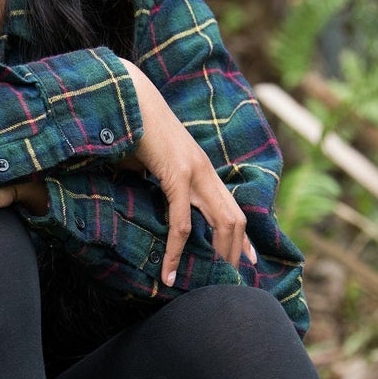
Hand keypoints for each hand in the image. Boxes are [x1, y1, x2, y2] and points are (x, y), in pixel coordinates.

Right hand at [119, 59, 256, 286]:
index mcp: (201, 167)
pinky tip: (169, 271)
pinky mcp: (176, 174)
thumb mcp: (146, 160)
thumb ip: (151, 179)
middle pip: (236, 219)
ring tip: (206, 283)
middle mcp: (205, 170)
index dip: (244, 237)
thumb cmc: (131, 126)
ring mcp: (195, 172)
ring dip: (217, 256)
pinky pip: (181, 220)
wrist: (127, 95)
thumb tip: (138, 190)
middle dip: (236, 253)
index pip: (233, 206)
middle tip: (229, 281)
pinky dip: (177, 250)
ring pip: (221, 223)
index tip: (250, 260)